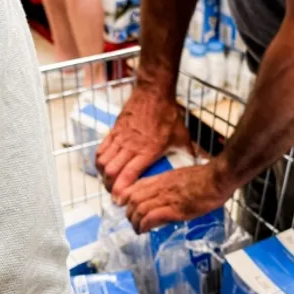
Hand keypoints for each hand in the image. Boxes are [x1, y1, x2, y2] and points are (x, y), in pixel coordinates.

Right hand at [96, 86, 192, 202]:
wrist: (153, 92)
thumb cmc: (168, 114)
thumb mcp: (182, 136)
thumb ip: (186, 153)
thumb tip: (194, 167)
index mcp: (148, 150)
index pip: (128, 175)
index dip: (121, 190)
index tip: (120, 201)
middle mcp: (131, 145)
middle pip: (111, 171)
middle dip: (110, 187)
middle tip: (114, 195)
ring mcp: (121, 137)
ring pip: (103, 161)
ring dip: (103, 175)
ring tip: (109, 183)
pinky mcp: (114, 130)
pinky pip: (101, 149)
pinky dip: (99, 161)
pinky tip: (104, 167)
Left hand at [122, 161, 234, 232]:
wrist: (218, 178)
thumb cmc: (205, 177)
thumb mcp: (182, 177)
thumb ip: (170, 185)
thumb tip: (165, 196)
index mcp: (162, 179)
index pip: (135, 187)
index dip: (126, 198)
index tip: (127, 207)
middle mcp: (160, 187)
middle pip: (134, 200)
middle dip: (130, 213)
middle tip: (133, 222)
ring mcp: (167, 198)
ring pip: (140, 209)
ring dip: (135, 222)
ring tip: (138, 229)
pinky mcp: (175, 209)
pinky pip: (152, 217)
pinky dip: (145, 225)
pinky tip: (144, 230)